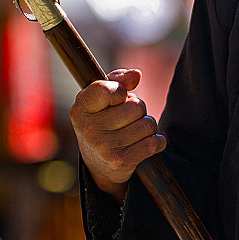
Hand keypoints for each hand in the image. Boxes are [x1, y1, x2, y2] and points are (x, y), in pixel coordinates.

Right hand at [70, 69, 165, 201]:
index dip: (121, 91)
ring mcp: (104, 147)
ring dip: (147, 126)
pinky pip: (154, 143)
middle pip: (136, 106)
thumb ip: (118, 80)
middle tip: (127, 119)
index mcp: (80, 108)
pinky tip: (146, 143)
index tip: (119, 98)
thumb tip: (136, 75)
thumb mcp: (102, 99)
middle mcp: (89, 128)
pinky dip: (157, 141)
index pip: (108, 90)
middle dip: (138, 109)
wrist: (98, 165)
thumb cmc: (103, 121)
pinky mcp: (120, 161)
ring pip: (148, 124)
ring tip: (134, 131)